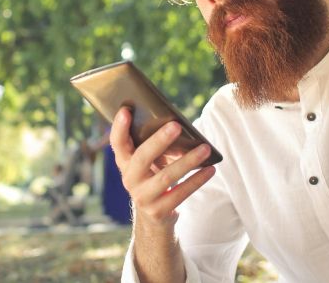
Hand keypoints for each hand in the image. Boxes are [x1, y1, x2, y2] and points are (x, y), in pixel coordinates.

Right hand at [110, 107, 215, 226]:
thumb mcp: (150, 164)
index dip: (119, 127)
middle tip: (177, 126)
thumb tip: (180, 128)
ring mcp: (142, 197)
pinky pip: (180, 194)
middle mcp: (130, 179)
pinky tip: (210, 170)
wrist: (154, 216)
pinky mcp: (157, 211)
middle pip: (142, 157)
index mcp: (125, 163)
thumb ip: (156, 147)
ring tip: (205, 149)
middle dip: (159, 140)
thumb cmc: (155, 178)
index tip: (126, 110)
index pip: (118, 143)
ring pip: (165, 177)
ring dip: (188, 161)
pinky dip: (197, 180)